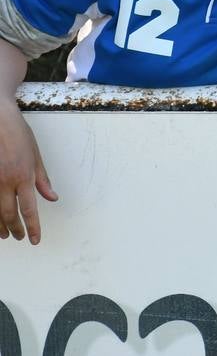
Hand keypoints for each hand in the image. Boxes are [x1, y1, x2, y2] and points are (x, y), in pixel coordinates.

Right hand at [0, 103, 57, 244]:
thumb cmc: (19, 135)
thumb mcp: (36, 156)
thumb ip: (43, 180)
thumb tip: (52, 198)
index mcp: (23, 176)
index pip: (29, 210)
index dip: (33, 227)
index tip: (35, 240)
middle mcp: (5, 181)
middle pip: (9, 215)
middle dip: (15, 229)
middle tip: (20, 237)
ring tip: (5, 234)